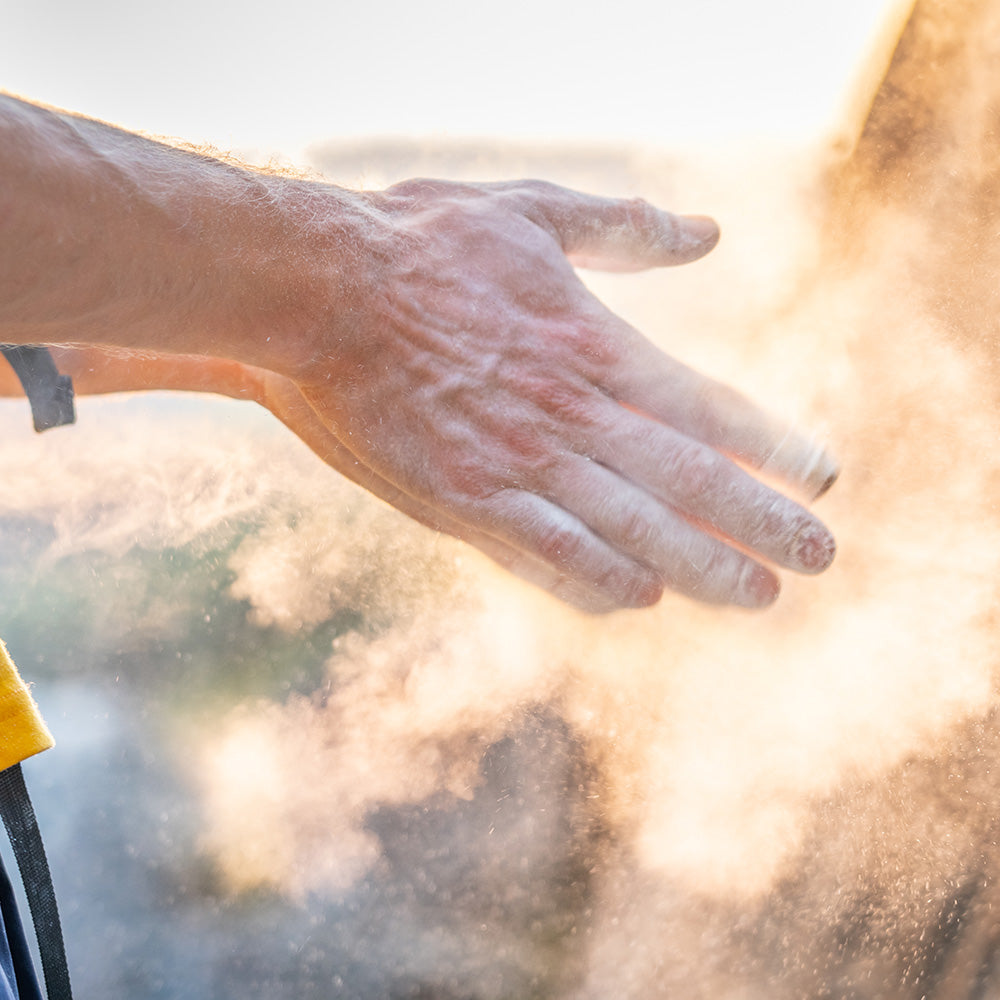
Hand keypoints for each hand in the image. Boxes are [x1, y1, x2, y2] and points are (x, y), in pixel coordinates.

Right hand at [281, 179, 836, 611]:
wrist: (315, 292)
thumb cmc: (421, 245)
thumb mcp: (530, 210)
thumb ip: (623, 225)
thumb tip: (705, 231)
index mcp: (590, 345)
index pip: (705, 408)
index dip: (770, 445)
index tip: (823, 477)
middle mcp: (567, 414)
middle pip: (685, 481)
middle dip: (759, 521)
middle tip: (821, 558)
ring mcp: (515, 465)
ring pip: (628, 529)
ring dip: (700, 567)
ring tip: (760, 596)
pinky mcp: (460, 501)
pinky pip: (541, 554)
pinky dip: (593, 580)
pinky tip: (637, 601)